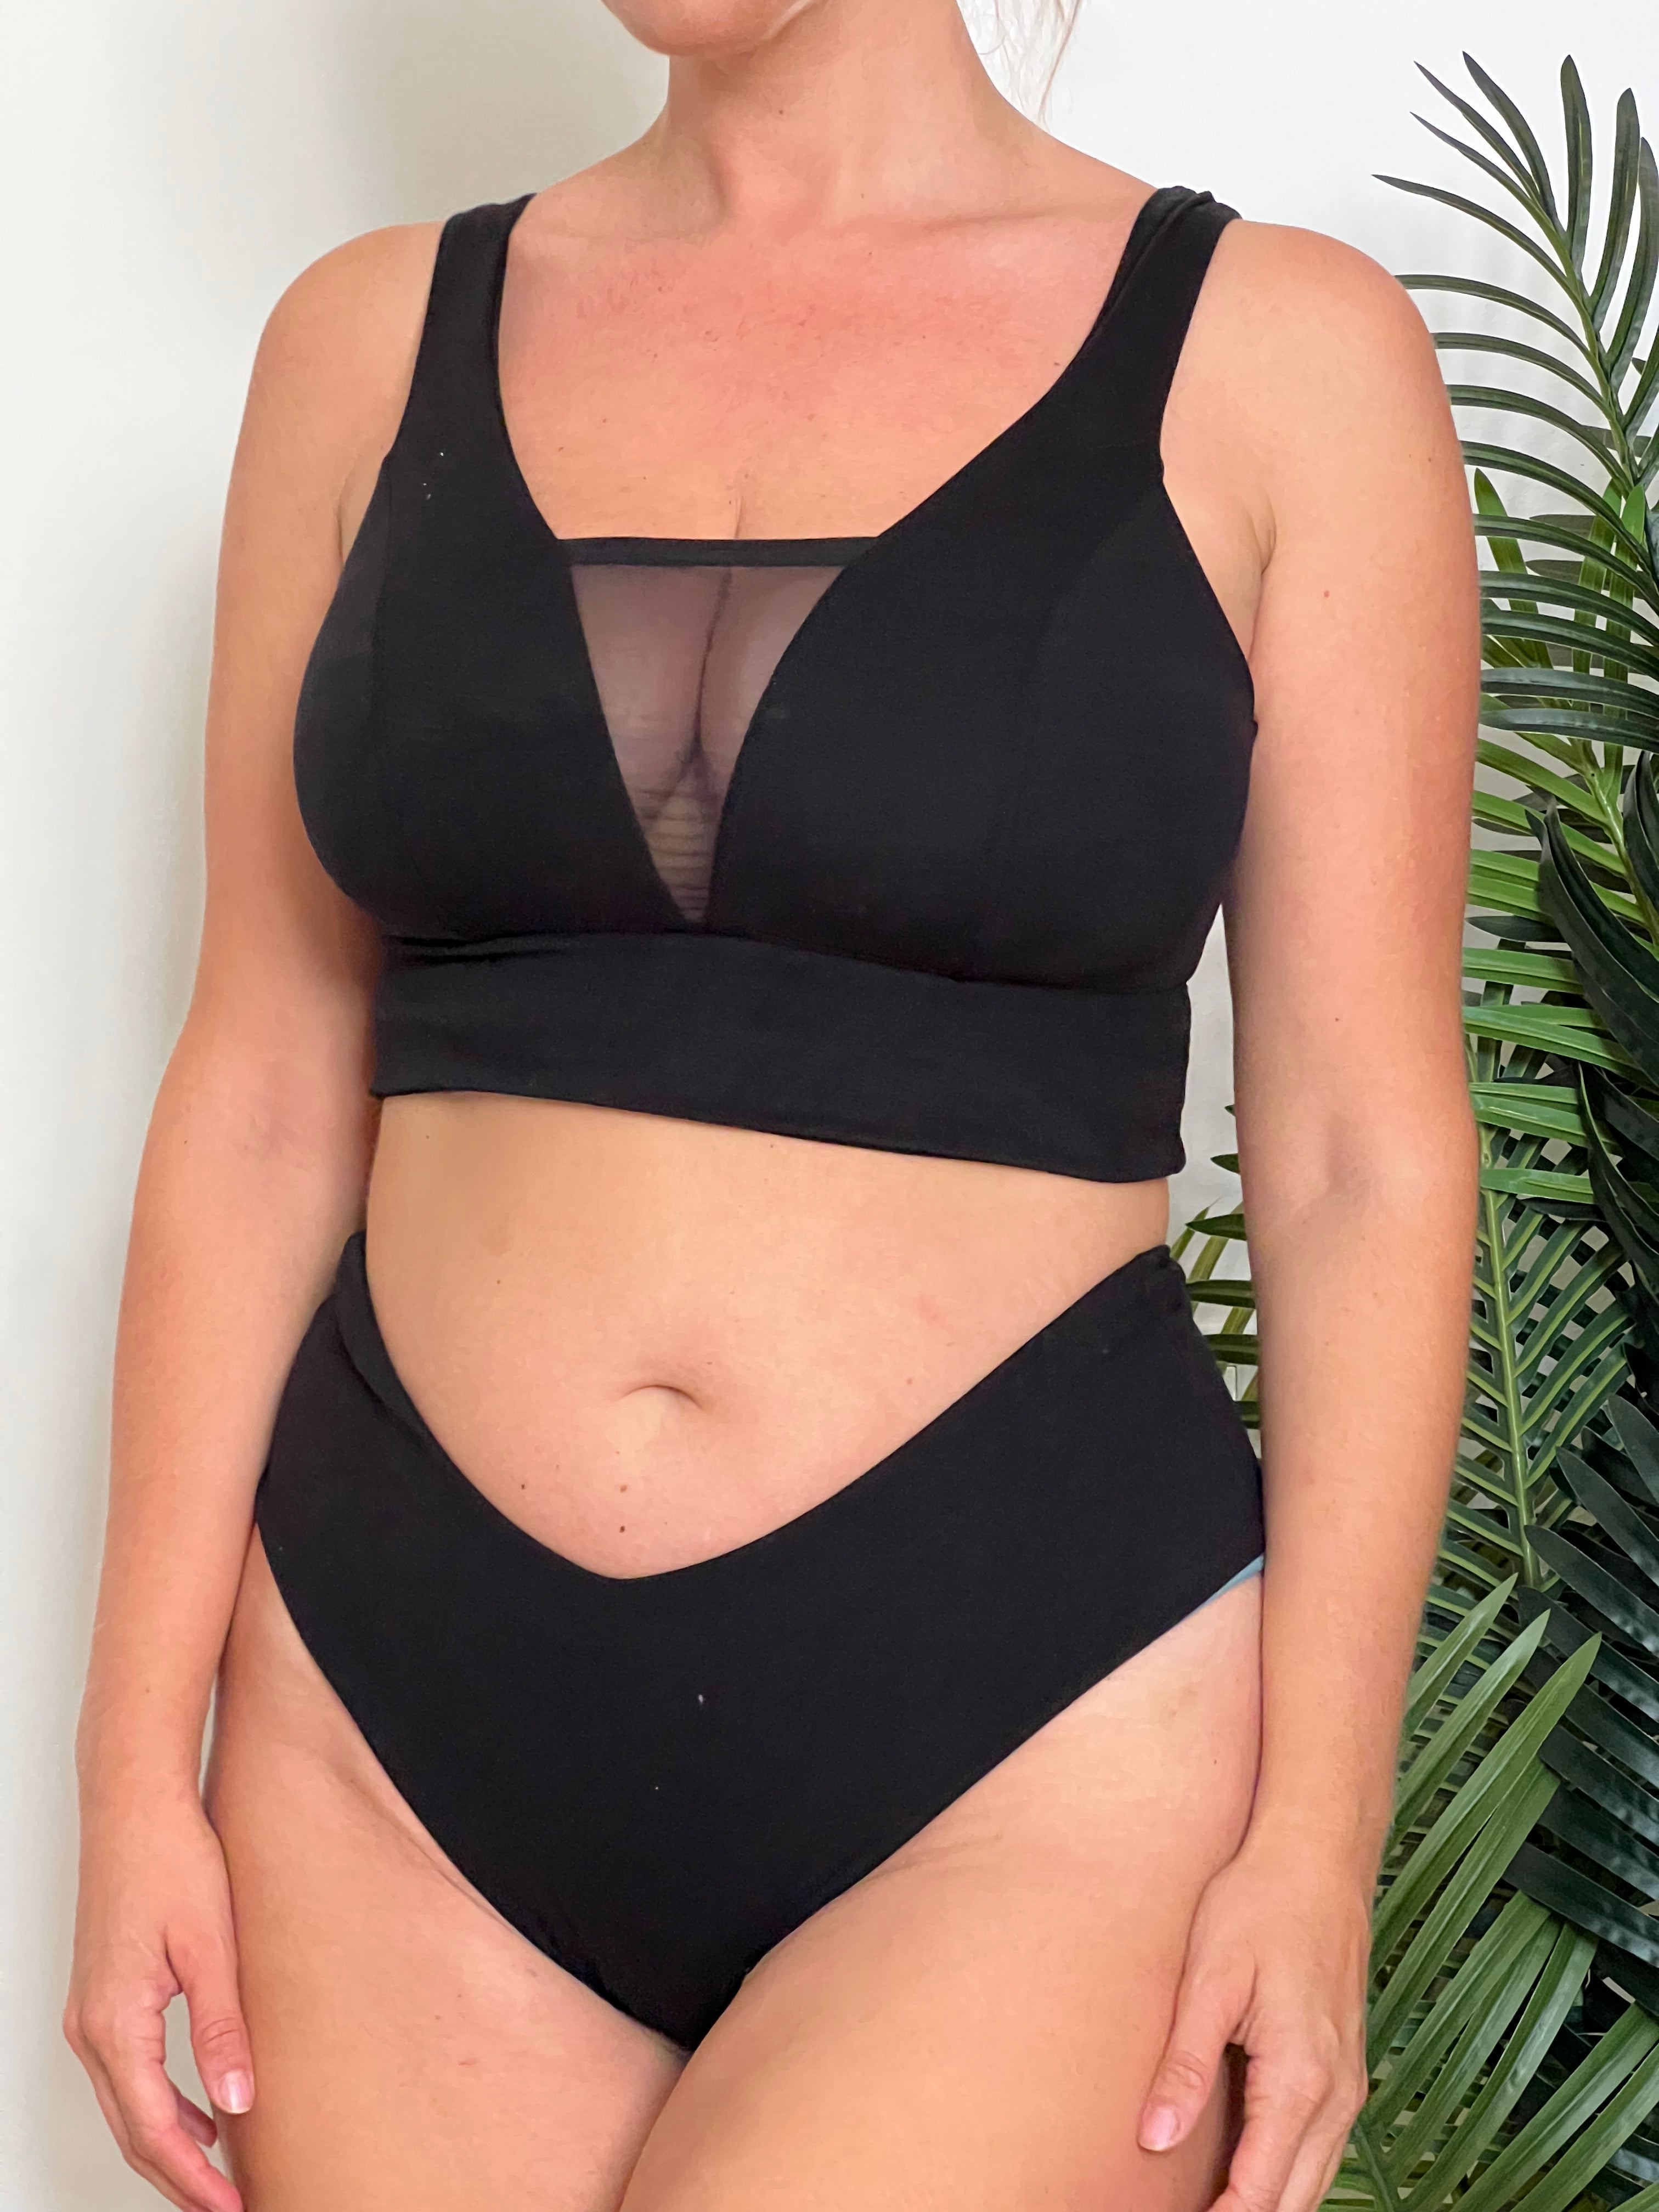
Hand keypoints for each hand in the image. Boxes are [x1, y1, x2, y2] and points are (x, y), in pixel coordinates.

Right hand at [64, 1786, 252, 2211]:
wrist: (136, 1806)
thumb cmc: (172, 1860)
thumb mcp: (211, 1946)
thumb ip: (221, 2029)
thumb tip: (235, 2105)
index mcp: (115, 2023)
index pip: (154, 2131)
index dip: (193, 2180)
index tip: (232, 2209)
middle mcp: (90, 2028)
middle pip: (134, 2131)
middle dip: (179, 2180)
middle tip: (230, 2208)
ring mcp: (90, 2014)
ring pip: (128, 2107)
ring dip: (169, 2147)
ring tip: (220, 2178)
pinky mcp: (103, 1997)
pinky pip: (128, 2074)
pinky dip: (161, 2106)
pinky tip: (201, 2115)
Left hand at [1137, 1827, 1371, 2211]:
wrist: (1318, 1858)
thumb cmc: (1260, 1904)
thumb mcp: (1210, 1977)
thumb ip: (1187, 2064)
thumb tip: (1154, 2139)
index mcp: (1300, 2078)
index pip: (1258, 2191)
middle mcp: (1336, 2095)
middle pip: (1293, 2201)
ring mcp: (1347, 2086)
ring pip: (1312, 2182)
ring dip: (1265, 2203)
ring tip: (1208, 2207)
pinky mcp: (1343, 2071)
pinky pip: (1319, 2150)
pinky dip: (1285, 2176)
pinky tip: (1245, 2176)